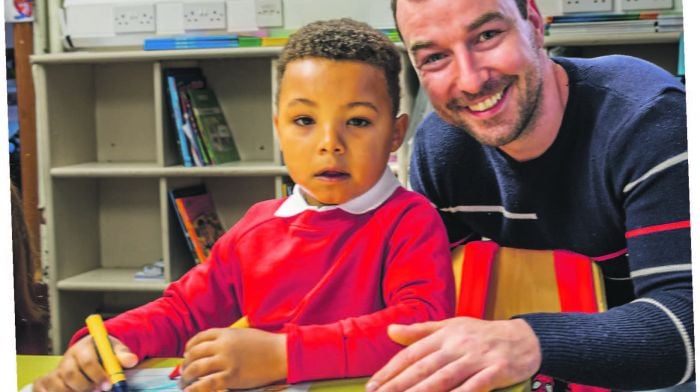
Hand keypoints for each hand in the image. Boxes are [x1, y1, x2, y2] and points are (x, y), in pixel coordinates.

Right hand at [33, 334, 137, 391]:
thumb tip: (132, 360)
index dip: (97, 375)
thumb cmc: (104, 353)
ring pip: (59, 386)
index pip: (87, 361)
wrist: (92, 354)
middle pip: (70, 375)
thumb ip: (123, 355)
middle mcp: (67, 358)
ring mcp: (56, 370)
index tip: (108, 385)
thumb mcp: (115, 350)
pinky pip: (44, 390)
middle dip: (86, 386)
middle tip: (99, 391)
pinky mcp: (48, 381)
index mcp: (83, 347)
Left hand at [180, 327, 286, 390]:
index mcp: (225, 333)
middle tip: (183, 374)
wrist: (281, 354)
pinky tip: (190, 391)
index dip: (189, 348)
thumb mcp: (242, 334)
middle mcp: (223, 345)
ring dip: (186, 377)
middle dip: (185, 365)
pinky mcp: (232, 377)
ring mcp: (227, 361)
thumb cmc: (264, 344)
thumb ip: (225, 339)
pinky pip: (207, 384)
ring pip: (197, 368)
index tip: (186, 356)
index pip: (198, 338)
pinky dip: (195, 388)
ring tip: (184, 383)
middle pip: (195, 354)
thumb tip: (209, 349)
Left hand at [365, 317, 540, 391]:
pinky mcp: (496, 371)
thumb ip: (420, 332)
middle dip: (399, 385)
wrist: (525, 338)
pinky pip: (475, 386)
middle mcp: (457, 345)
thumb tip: (390, 331)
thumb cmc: (482, 334)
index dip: (391, 371)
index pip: (411, 354)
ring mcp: (476, 358)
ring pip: (444, 379)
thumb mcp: (451, 326)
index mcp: (443, 335)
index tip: (373, 386)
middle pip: (423, 368)